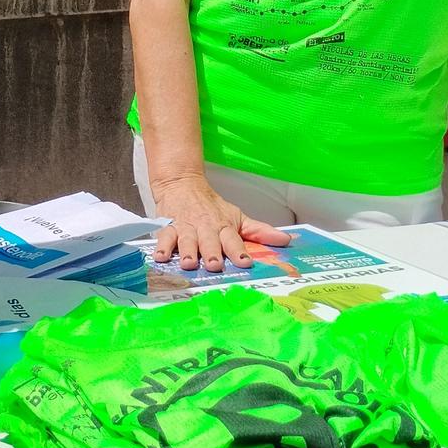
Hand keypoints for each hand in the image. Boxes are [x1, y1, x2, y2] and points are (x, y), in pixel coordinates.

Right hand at [148, 174, 293, 271]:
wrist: (182, 183)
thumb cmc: (212, 207)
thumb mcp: (237, 217)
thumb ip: (259, 231)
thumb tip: (286, 240)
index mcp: (224, 226)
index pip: (233, 240)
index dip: (239, 251)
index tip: (245, 262)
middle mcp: (206, 228)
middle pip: (209, 241)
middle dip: (212, 253)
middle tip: (215, 264)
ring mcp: (186, 227)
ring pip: (187, 240)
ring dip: (188, 251)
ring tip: (189, 264)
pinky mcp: (168, 226)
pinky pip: (164, 237)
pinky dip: (162, 247)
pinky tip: (161, 257)